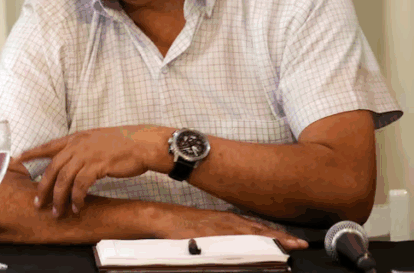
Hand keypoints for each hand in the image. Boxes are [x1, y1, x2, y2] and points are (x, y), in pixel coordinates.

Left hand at [18, 126, 170, 216]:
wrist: (142, 143)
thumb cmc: (122, 144)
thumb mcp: (96, 141)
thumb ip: (81, 149)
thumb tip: (71, 161)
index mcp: (75, 138)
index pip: (48, 146)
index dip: (32, 153)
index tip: (17, 158)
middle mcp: (77, 145)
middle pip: (52, 168)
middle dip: (43, 188)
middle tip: (38, 204)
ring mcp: (86, 154)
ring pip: (64, 179)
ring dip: (59, 199)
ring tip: (58, 212)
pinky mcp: (97, 165)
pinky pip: (80, 185)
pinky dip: (77, 198)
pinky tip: (78, 207)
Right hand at [156, 205, 308, 250]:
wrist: (165, 217)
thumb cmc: (185, 223)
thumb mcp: (211, 226)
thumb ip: (227, 233)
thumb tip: (241, 242)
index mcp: (231, 220)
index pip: (260, 228)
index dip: (279, 235)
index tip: (297, 241)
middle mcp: (229, 222)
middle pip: (260, 231)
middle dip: (281, 238)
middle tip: (300, 244)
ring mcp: (221, 228)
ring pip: (250, 234)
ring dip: (269, 240)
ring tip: (286, 246)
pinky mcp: (211, 234)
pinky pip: (233, 240)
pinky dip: (246, 243)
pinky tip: (256, 247)